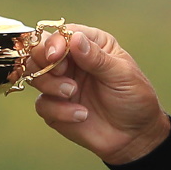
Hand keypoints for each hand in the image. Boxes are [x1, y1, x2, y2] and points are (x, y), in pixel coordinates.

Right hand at [24, 25, 170, 164]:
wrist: (134, 136)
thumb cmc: (134, 99)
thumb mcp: (122, 75)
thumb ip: (97, 58)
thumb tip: (74, 38)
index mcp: (90, 45)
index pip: (63, 34)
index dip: (54, 42)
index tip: (56, 55)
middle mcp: (72, 62)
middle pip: (40, 50)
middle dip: (43, 60)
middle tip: (61, 73)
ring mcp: (61, 84)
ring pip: (35, 75)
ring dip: (50, 84)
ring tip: (72, 93)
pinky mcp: (55, 107)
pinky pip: (42, 104)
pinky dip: (58, 110)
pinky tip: (81, 115)